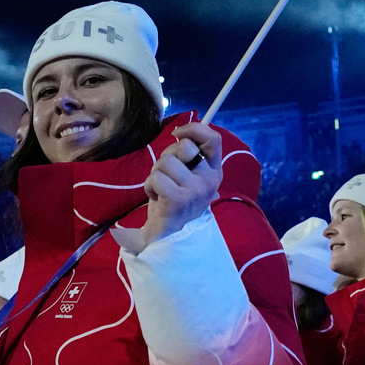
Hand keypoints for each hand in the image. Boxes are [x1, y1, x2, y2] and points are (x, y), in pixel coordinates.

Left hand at [140, 123, 222, 248]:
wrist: (169, 235)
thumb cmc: (176, 200)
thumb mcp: (188, 174)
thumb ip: (188, 154)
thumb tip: (180, 133)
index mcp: (215, 171)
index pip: (213, 138)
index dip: (194, 129)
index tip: (177, 133)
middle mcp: (210, 180)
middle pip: (183, 147)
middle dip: (167, 157)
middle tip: (167, 176)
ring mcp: (196, 191)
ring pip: (166, 162)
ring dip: (156, 174)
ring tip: (161, 189)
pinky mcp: (178, 200)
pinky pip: (156, 178)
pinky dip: (149, 186)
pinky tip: (156, 198)